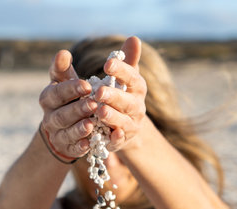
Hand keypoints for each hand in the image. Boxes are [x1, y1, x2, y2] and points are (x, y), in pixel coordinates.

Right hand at [39, 50, 97, 159]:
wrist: (65, 126)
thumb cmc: (69, 98)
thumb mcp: (65, 82)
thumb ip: (63, 69)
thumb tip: (63, 53)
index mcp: (48, 99)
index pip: (56, 93)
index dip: (70, 89)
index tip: (87, 85)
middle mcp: (50, 118)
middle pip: (61, 115)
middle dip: (77, 110)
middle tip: (94, 104)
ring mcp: (58, 135)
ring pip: (66, 133)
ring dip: (79, 129)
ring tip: (91, 124)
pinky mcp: (67, 149)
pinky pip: (73, 149)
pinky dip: (80, 147)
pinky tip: (89, 143)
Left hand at [94, 36, 147, 152]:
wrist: (124, 129)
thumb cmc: (119, 96)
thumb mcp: (121, 79)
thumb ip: (126, 61)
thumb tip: (134, 38)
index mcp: (136, 88)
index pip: (132, 77)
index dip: (121, 71)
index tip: (107, 64)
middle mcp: (137, 107)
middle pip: (127, 101)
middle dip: (114, 96)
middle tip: (99, 91)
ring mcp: (131, 125)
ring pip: (123, 121)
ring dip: (113, 117)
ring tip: (100, 111)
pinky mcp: (122, 141)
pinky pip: (120, 140)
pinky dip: (117, 138)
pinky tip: (111, 135)